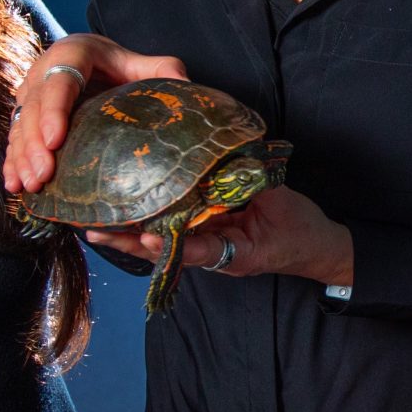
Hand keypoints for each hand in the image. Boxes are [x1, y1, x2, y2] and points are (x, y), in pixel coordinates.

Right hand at [4, 35, 187, 192]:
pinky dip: (12, 162)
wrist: (98, 62)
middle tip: (43, 175)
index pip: (60, 81)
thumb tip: (188, 90)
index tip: (54, 139)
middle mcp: (44, 71)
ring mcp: (30, 94)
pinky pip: (14, 138)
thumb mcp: (146, 64)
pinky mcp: (25, 115)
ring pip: (19, 124)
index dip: (54, 111)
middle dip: (34, 144)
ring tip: (29, 185)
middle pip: (34, 107)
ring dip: (20, 157)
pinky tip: (14, 185)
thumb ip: (165, 71)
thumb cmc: (124, 66)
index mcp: (73, 53)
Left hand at [87, 186, 354, 288]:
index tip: (149, 236)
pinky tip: (126, 205)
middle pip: (166, 248)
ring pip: (164, 239)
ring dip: (130, 231)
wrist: (317, 247)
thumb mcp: (281, 206)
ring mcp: (208, 244)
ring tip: (93, 221)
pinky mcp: (207, 231)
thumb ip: (253, 183)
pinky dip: (151, 216)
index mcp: (233, 252)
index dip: (172, 244)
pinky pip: (175, 226)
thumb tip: (226, 158)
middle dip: (131, 240)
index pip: (196, 250)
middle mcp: (213, 252)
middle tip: (95, 229)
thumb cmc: (301, 231)